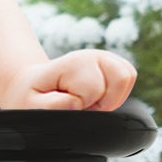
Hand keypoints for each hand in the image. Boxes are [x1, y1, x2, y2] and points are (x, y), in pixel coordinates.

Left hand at [0, 49, 135, 111]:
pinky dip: (116, 94)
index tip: (67, 103)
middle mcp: (92, 55)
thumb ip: (50, 106)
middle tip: (81, 104)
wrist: (34, 88)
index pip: (95, 87)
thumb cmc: (33, 98)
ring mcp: (104, 58)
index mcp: (73, 63)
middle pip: (122, 77)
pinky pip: (129, 78)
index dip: (83, 104)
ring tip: (88, 101)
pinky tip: (96, 98)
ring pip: (128, 76)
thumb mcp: (31, 105)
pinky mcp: (113, 65)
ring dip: (111, 98)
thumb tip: (75, 103)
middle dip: (102, 101)